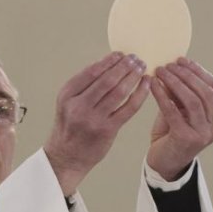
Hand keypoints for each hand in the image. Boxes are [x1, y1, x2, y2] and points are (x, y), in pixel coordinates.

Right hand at [44, 53, 149, 195]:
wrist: (66, 157)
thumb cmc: (70, 127)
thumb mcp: (68, 104)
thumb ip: (84, 87)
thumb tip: (109, 65)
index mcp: (67, 95)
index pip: (91, 72)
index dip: (108, 61)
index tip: (120, 54)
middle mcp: (79, 106)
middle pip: (107, 80)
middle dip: (124, 66)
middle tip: (135, 58)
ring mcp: (94, 119)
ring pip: (119, 91)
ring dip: (133, 77)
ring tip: (141, 68)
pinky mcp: (107, 130)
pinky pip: (128, 108)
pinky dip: (139, 94)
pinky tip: (146, 85)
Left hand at [146, 58, 212, 179]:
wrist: (163, 164)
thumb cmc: (171, 135)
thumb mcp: (179, 111)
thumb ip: (180, 93)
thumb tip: (172, 66)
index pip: (212, 87)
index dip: (197, 71)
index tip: (181, 60)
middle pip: (205, 92)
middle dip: (186, 75)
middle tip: (169, 64)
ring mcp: (203, 134)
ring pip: (193, 100)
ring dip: (175, 82)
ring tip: (160, 71)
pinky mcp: (186, 139)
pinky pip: (174, 111)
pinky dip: (163, 96)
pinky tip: (153, 85)